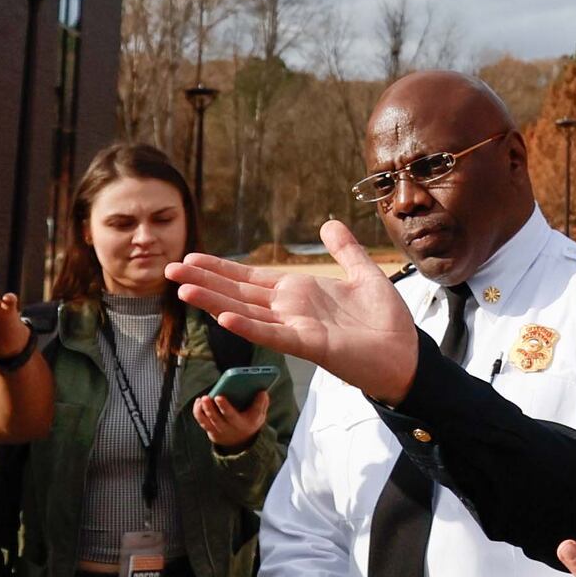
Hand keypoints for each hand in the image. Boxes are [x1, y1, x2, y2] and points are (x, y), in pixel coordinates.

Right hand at [171, 227, 419, 401]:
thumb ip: (345, 251)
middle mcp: (290, 310)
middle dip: (205, 281)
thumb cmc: (386, 321)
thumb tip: (329, 223)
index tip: (192, 257)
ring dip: (215, 302)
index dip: (222, 269)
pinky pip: (273, 334)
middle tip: (169, 269)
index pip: (251, 278)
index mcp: (299, 293)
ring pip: (247, 312)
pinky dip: (249, 325)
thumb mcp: (364, 275)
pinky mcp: (309, 344)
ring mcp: (296, 328)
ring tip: (183, 289)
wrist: (406, 353)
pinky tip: (225, 317)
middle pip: (239, 292)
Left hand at [192, 383, 267, 449]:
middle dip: (212, 408)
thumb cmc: (251, 421)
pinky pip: (202, 421)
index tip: (219, 397)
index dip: (225, 407)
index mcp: (243, 424)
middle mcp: (229, 429)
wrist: (242, 441)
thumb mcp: (260, 415)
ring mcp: (219, 431)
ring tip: (203, 398)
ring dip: (204, 410)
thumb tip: (262, 392)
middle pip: (218, 419)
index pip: (233, 415)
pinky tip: (199, 401)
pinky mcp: (211, 430)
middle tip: (209, 396)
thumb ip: (262, 403)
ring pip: (208, 421)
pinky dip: (198, 411)